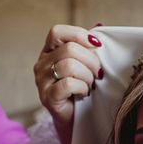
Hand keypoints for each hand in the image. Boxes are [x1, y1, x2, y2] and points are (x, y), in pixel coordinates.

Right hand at [34, 25, 102, 143]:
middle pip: (68, 49)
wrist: (77, 119)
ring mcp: (42, 81)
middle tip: (97, 74)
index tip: (97, 46)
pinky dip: (81, 88)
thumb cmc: (84, 88)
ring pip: (68, 65)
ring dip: (87, 76)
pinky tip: (84, 93)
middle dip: (90, 61)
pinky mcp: (47, 97)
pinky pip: (67, 84)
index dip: (79, 35)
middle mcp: (42, 64)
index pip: (57, 32)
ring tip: (90, 85)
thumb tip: (100, 25)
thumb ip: (90, 46)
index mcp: (50, 51)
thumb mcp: (88, 64)